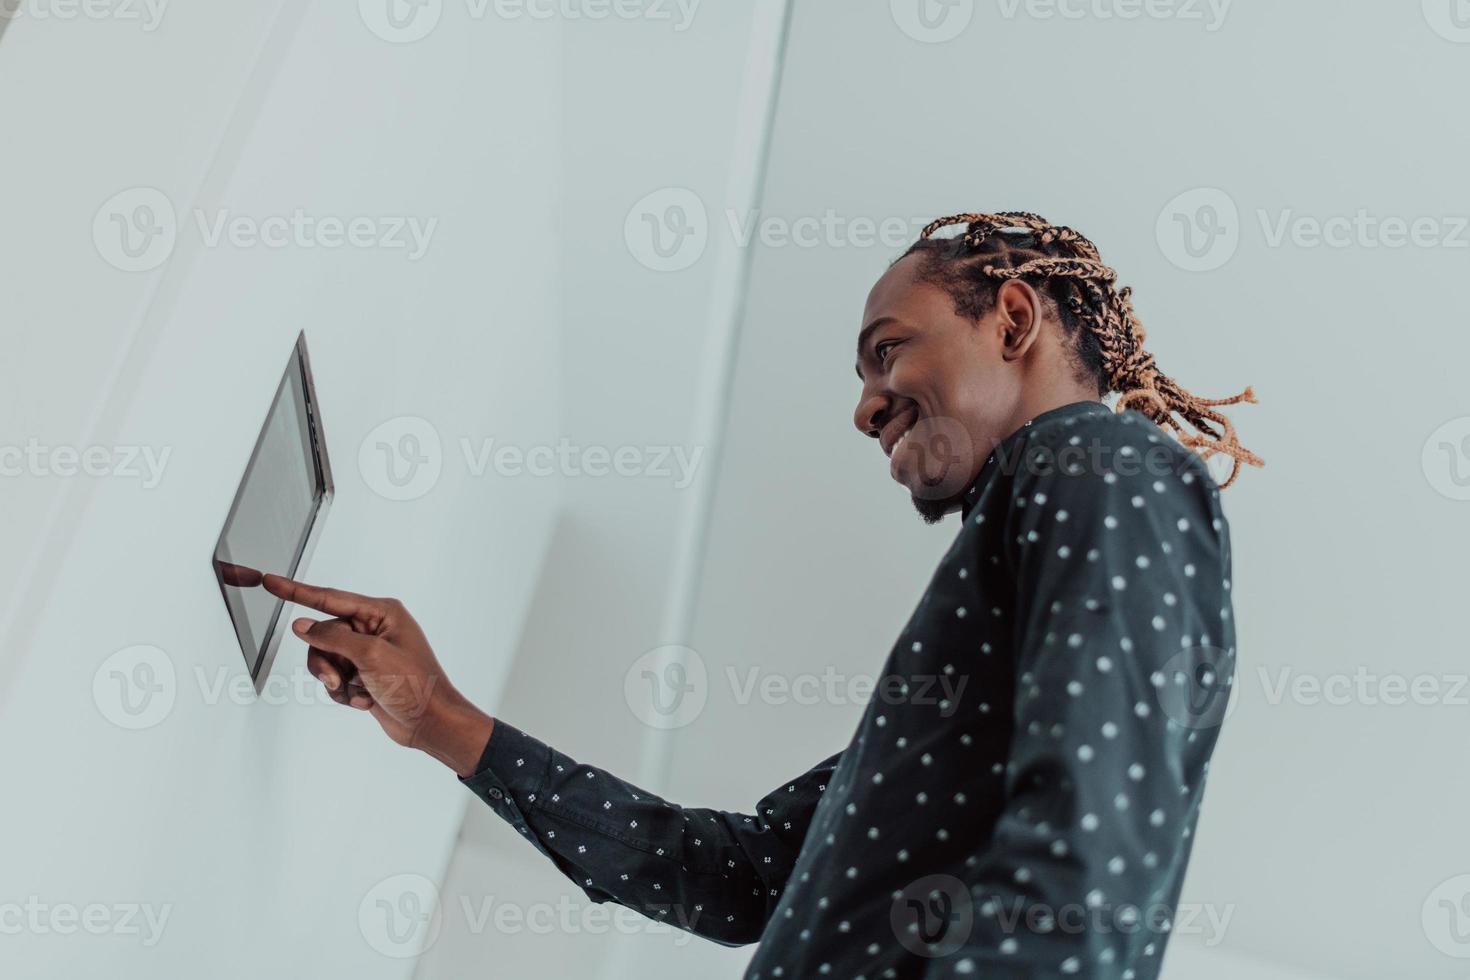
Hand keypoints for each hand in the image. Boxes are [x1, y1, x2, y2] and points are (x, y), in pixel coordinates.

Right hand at [261, 574, 494, 776]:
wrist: (430, 722)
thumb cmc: (415, 684)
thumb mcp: (371, 655)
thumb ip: (332, 637)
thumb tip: (303, 626)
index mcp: (382, 613)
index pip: (330, 598)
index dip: (297, 592)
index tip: (272, 582)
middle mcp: (374, 629)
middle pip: (323, 635)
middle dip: (325, 661)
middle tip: (337, 679)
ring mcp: (368, 654)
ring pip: (325, 660)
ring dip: (335, 681)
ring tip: (355, 693)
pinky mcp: (364, 676)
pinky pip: (335, 680)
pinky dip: (344, 694)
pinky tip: (364, 701)